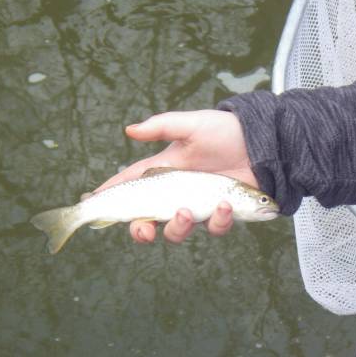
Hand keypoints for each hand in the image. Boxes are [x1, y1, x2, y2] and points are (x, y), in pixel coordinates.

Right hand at [93, 110, 256, 243]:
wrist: (265, 142)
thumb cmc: (225, 130)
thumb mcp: (192, 125)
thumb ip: (162, 127)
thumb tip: (129, 130)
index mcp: (163, 172)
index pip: (129, 186)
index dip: (108, 197)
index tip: (90, 205)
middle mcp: (176, 194)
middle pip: (147, 221)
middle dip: (140, 231)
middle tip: (144, 230)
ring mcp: (198, 207)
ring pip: (177, 231)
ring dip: (179, 228)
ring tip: (189, 212)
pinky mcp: (222, 215)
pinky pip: (214, 228)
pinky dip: (218, 221)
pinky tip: (226, 205)